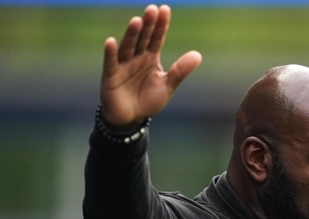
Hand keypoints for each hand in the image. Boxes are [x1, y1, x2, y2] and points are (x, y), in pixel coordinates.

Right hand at [100, 4, 201, 128]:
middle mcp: (136, 57)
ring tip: (137, 21)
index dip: (160, 25)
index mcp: (150, 57)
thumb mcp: (167, 86)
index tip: (164, 9)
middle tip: (152, 9)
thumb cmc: (148, 100)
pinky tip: (111, 41)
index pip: (156, 38)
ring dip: (131, 35)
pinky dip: (110, 53)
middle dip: (148, 25)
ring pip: (128, 47)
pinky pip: (110, 63)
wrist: (131, 119)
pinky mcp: (110, 76)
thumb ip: (180, 71)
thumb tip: (198, 55)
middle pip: (143, 38)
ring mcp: (122, 65)